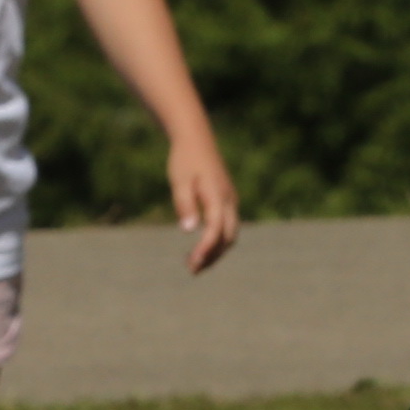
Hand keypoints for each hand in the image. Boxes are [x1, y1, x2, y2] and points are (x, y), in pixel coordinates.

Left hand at [164, 139, 241, 273]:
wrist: (196, 140)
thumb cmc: (185, 160)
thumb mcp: (180, 181)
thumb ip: (185, 205)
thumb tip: (189, 230)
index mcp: (218, 196)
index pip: (216, 229)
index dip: (205, 248)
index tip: (191, 263)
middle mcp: (229, 201)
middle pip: (228, 237)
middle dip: (212, 256)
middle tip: (191, 270)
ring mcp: (230, 201)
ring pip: (230, 234)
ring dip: (215, 251)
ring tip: (193, 264)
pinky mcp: (226, 201)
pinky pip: (226, 227)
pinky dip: (216, 242)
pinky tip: (199, 247)